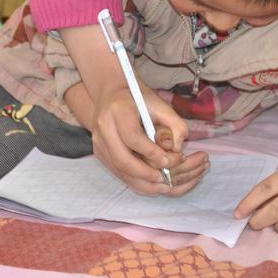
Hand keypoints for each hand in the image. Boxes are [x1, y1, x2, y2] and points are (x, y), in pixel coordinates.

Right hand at [90, 86, 207, 195]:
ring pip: (118, 170)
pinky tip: (151, 182)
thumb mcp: (160, 103)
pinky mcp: (100, 153)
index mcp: (118, 110)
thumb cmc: (138, 98)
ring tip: (162, 184)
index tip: (168, 160)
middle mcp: (104, 128)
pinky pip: (117, 172)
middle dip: (146, 173)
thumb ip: (175, 123)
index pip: (132, 137)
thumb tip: (178, 148)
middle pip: (122, 159)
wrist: (112, 93)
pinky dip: (135, 181)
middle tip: (166, 178)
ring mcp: (99, 142)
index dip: (151, 152)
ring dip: (142, 181)